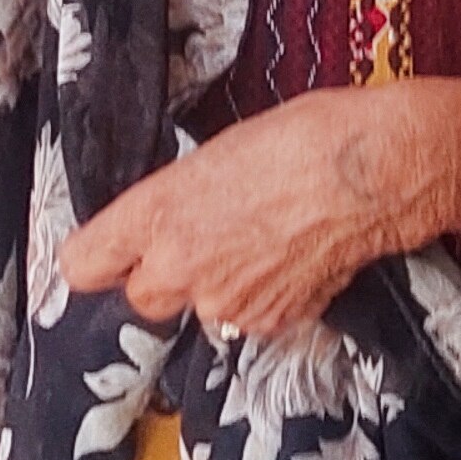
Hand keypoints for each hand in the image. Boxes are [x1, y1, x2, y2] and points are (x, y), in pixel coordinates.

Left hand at [58, 74, 460, 335]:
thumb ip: (180, 196)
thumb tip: (173, 220)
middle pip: (141, 295)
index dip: (100, 254)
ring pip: (198, 307)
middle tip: (202, 238)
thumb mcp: (221, 150)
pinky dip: (262, 296)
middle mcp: (178, 267)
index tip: (113, 247)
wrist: (377, 172)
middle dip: (163, 273)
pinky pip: (246, 316)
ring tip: (262, 241)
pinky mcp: (268, 323)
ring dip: (217, 284)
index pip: (83, 263)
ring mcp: (223, 302)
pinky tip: (291, 258)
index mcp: (158, 211)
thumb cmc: (305, 136)